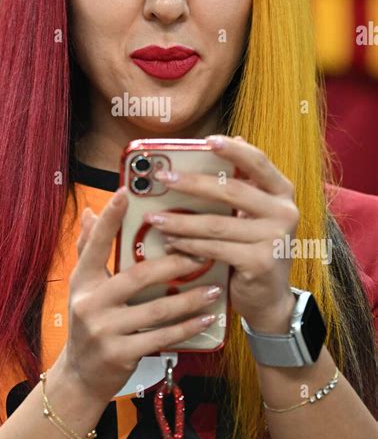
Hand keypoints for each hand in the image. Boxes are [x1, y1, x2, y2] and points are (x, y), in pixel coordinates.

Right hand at [58, 188, 224, 405]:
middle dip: (172, 264)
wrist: (81, 375)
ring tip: (213, 288)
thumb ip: (88, 249)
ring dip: (188, 299)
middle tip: (201, 252)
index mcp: (82, 281)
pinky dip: (186, 327)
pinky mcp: (120, 354)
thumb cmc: (90, 322)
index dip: (109, 218)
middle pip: (137, 276)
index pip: (95, 244)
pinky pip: (161, 337)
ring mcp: (104, 331)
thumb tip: (91, 212)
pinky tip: (206, 317)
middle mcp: (90, 303)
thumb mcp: (83, 286)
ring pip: (155, 309)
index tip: (124, 192)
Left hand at [143, 135, 299, 334]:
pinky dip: (189, 245)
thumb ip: (244, 183)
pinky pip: (215, 249)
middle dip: (192, 184)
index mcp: (282, 193)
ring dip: (181, 220)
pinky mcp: (260, 263)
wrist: (270, 299)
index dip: (234, 150)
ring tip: (155, 218)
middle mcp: (284, 212)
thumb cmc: (255, 248)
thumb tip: (231, 139)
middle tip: (163, 178)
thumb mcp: (254, 214)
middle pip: (232, 191)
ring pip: (217, 224)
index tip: (207, 140)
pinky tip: (171, 243)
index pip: (259, 163)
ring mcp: (274, 239)